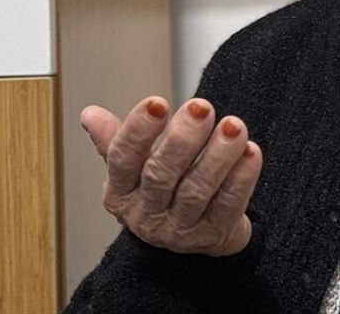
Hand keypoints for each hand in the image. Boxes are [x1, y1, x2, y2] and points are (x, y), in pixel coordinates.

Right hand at [80, 96, 262, 255]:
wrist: (193, 233)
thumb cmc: (162, 190)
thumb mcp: (134, 168)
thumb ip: (116, 140)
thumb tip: (89, 114)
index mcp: (120, 193)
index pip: (122, 159)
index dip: (137, 131)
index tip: (157, 102)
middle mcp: (146, 215)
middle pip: (160, 175)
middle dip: (182, 140)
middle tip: (202, 107)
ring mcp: (179, 231)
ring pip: (197, 191)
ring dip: (217, 156)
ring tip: (234, 126)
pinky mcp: (213, 236)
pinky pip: (229, 205)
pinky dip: (241, 178)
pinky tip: (251, 152)